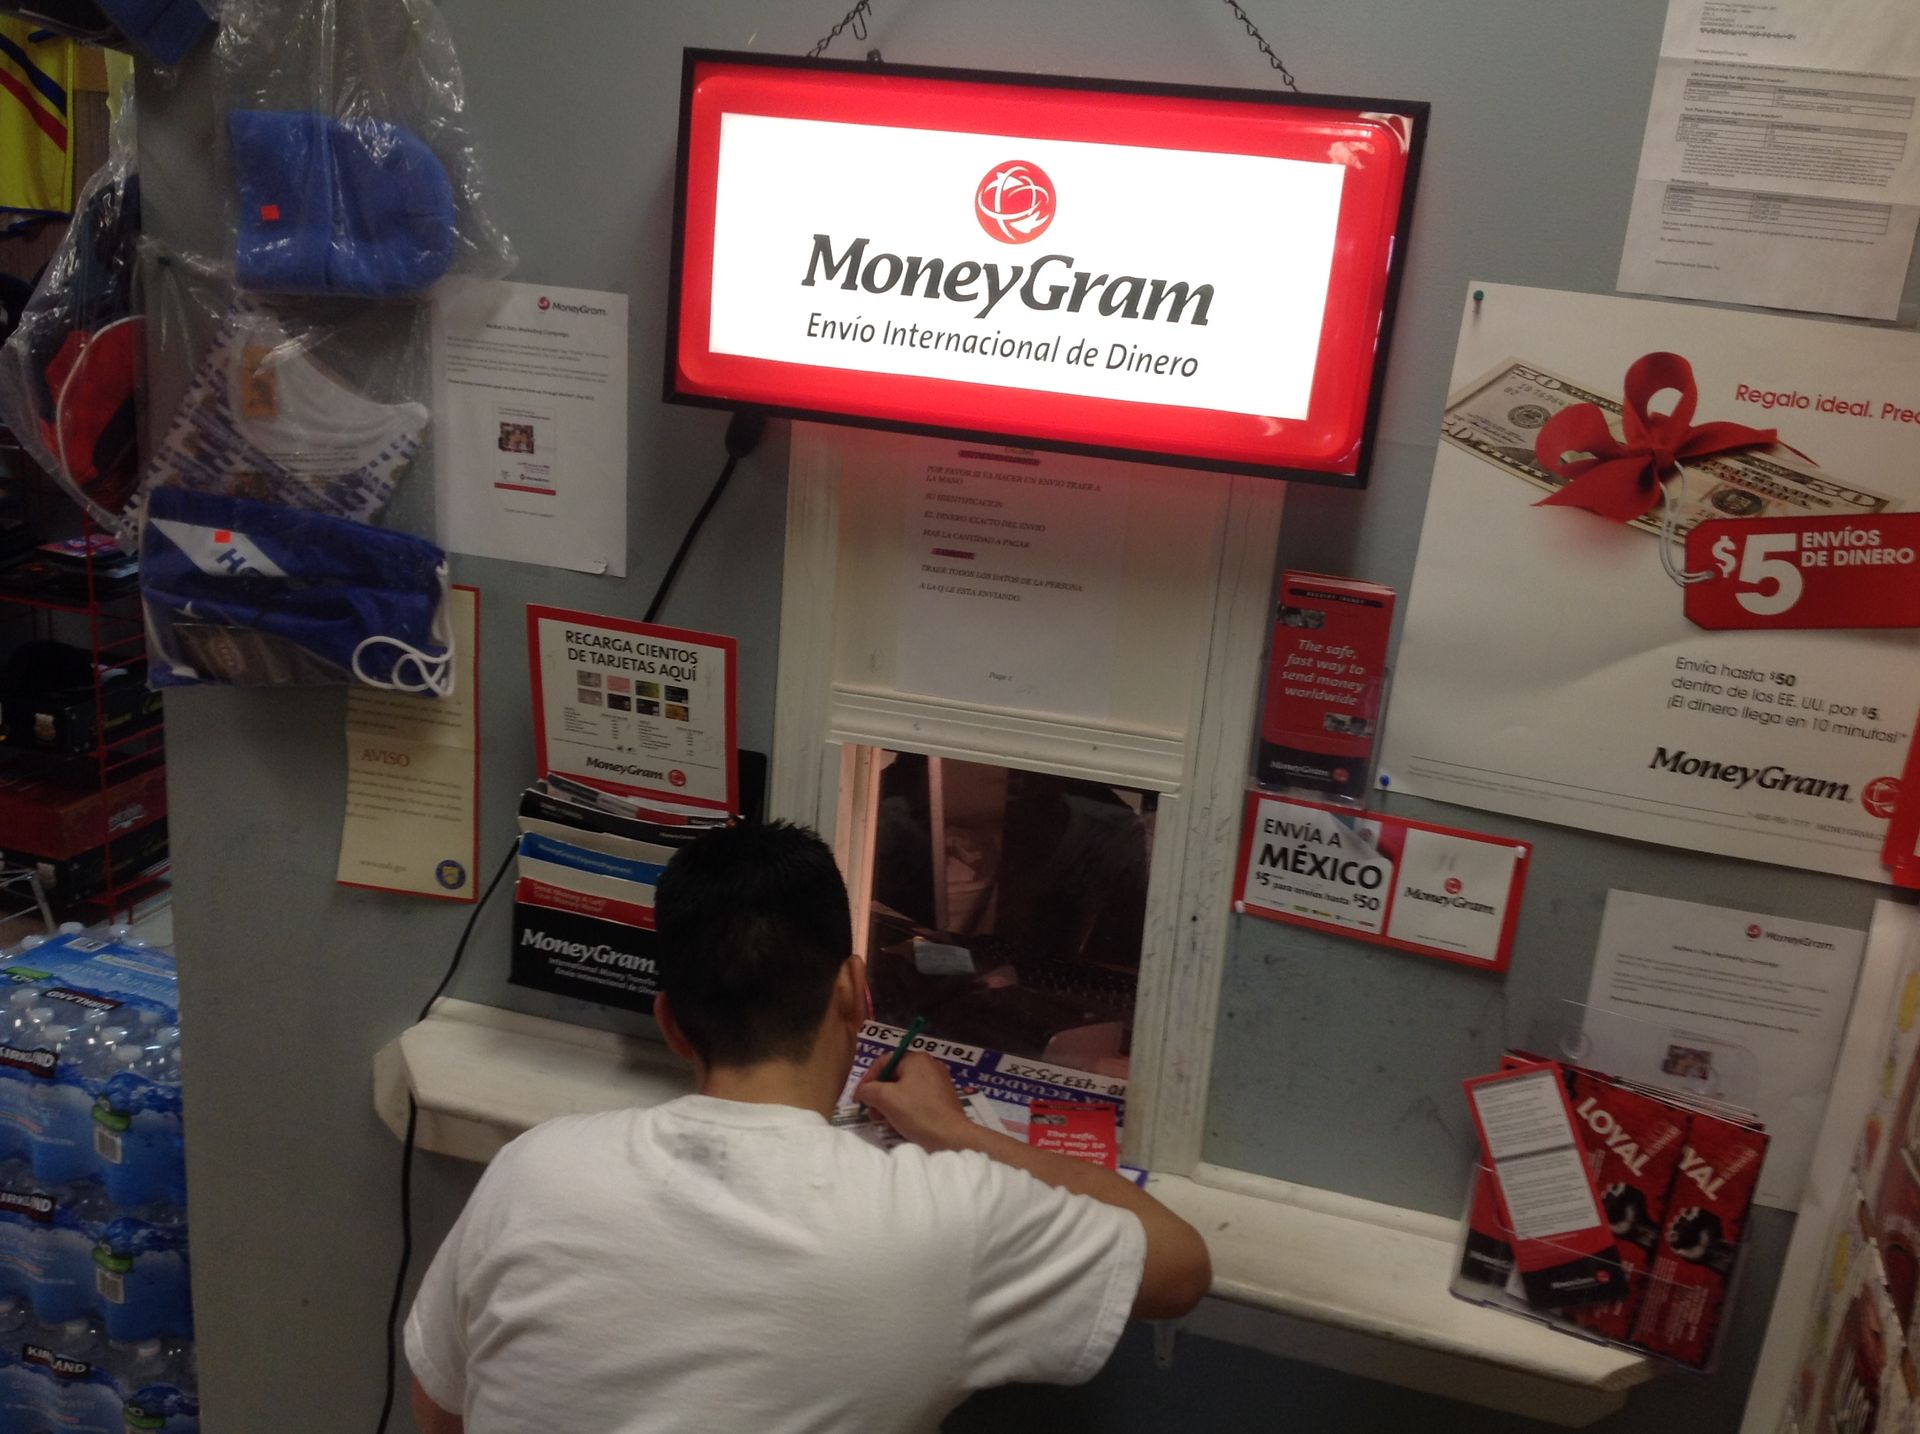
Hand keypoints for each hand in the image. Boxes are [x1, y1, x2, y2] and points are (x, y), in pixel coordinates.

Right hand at [856, 1053, 972, 1151]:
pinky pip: (917, 1098)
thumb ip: (868, 1090)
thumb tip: (862, 1092)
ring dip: (890, 1103)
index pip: (883, 1062)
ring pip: (905, 1089)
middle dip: (879, 1095)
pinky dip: (905, 1108)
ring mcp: (939, 1082)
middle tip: (872, 1113)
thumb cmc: (917, 1112)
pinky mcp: (943, 1098)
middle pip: (894, 1076)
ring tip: (885, 1120)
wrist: (951, 1137)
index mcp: (916, 1059)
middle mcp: (929, 1065)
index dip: (867, 1079)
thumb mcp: (885, 1098)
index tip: (859, 1098)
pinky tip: (901, 1123)